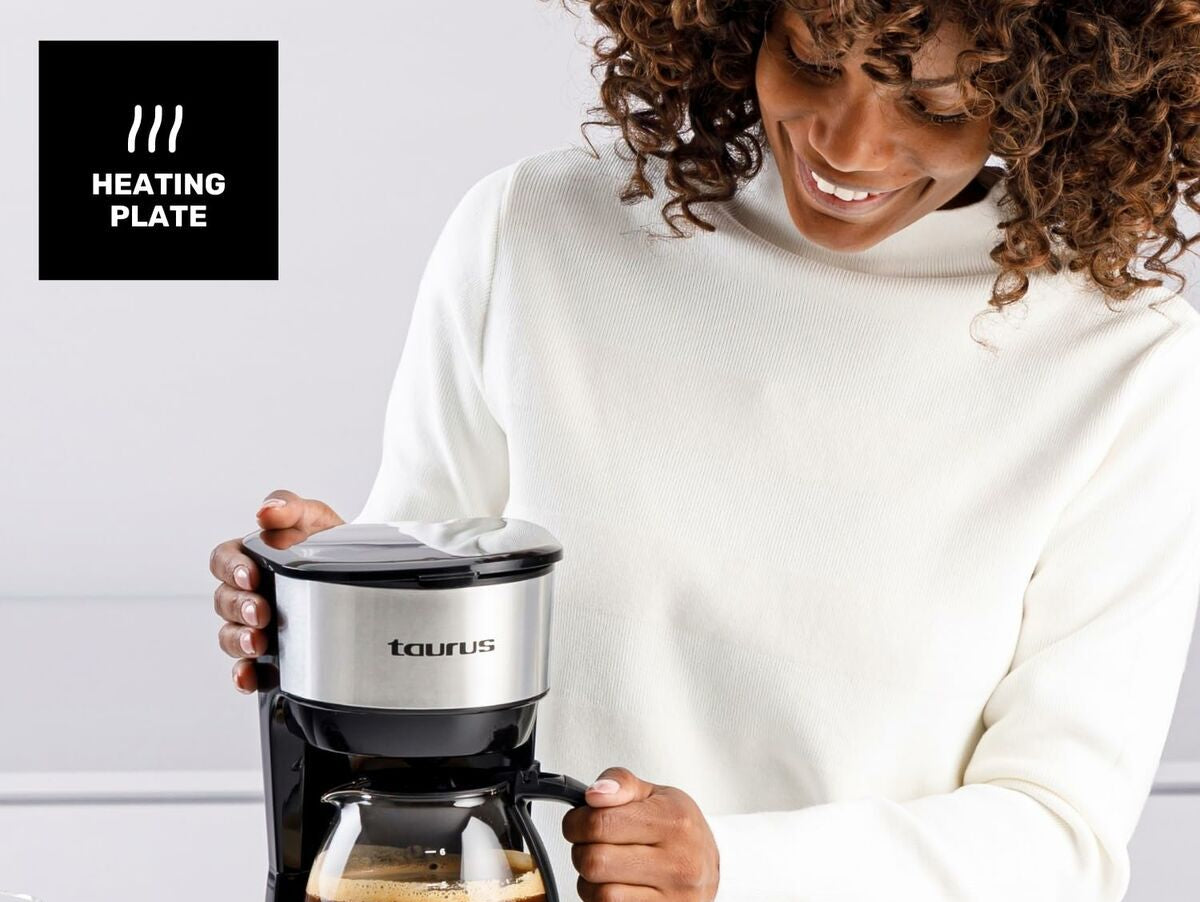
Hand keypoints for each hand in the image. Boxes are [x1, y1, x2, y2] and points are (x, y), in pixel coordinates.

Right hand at [209, 489, 343, 692]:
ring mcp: (256, 623)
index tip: (250, 577)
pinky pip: (245, 668)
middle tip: (260, 611)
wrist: (359, 573)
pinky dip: (243, 674)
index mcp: (250, 557)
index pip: (223, 561)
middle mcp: (248, 592)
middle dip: (239, 608)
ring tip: (259, 642)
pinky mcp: (269, 653)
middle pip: (223, 601)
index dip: (231, 569)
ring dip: (239, 639)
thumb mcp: (314, 517)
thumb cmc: (328, 543)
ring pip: (229, 635)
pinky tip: (250, 676)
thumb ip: (290, 507)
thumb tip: (266, 512)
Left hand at [561, 766, 719, 901]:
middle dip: (580, 850)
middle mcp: (678, 862)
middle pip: (595, 861)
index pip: (600, 822)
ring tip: (602, 866)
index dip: (575, 822)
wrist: (713, 867)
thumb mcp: (657, 794)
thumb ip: (622, 783)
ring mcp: (672, 897)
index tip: (576, 822)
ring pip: (600, 894)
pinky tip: (613, 884)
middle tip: (588, 844)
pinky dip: (601, 898)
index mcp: (673, 821)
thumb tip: (594, 794)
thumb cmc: (680, 828)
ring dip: (589, 880)